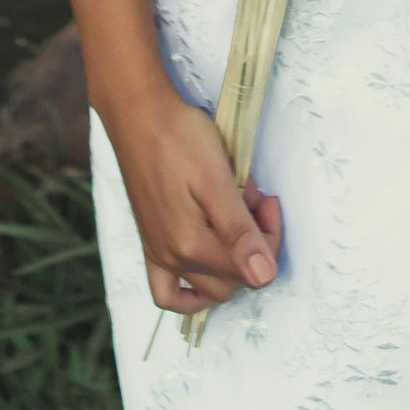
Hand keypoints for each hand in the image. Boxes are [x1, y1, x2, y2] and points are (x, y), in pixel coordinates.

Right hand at [106, 86, 282, 315]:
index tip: (267, 198)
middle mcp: (173, 259)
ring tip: (231, 216)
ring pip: (209, 286)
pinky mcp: (150, 245)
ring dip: (230, 259)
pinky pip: (167, 292)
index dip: (270, 237)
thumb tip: (264, 277)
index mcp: (192, 245)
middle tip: (251, 200)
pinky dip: (190, 294)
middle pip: (233, 280)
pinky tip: (204, 275)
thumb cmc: (180, 137)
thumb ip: (240, 231)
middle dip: (254, 245)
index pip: (252, 269)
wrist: (139, 115)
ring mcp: (158, 255)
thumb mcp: (218, 178)